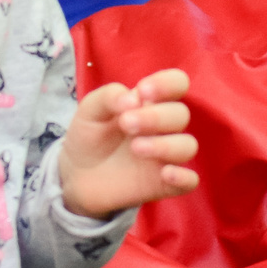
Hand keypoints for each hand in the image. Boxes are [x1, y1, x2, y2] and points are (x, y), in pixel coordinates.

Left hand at [60, 68, 199, 216]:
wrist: (76, 176)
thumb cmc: (89, 136)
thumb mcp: (90, 110)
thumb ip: (109, 97)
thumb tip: (133, 98)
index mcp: (150, 103)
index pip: (177, 83)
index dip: (168, 83)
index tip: (143, 90)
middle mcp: (164, 127)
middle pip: (180, 114)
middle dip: (156, 117)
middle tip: (126, 124)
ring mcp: (167, 156)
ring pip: (187, 146)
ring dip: (166, 145)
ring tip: (135, 148)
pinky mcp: (165, 183)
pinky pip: (190, 181)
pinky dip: (183, 177)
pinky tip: (165, 174)